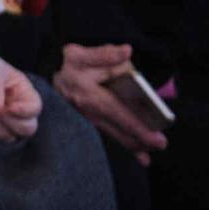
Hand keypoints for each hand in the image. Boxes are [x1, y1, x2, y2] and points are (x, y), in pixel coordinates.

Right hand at [52, 43, 165, 163]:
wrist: (48, 71)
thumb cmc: (70, 63)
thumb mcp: (82, 54)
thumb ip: (105, 54)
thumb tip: (126, 52)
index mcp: (89, 94)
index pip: (118, 112)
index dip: (138, 127)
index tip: (156, 137)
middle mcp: (89, 111)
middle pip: (119, 129)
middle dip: (140, 139)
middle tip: (160, 145)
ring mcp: (88, 119)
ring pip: (115, 135)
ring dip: (134, 145)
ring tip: (151, 152)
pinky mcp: (90, 122)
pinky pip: (111, 135)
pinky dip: (127, 146)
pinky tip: (141, 157)